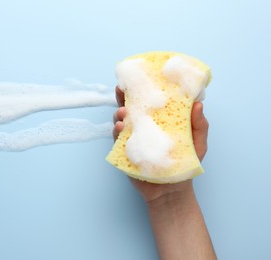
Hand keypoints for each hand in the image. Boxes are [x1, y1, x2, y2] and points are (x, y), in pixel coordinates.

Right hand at [113, 87, 208, 205]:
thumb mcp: (197, 143)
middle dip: (123, 98)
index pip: (148, 102)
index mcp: (158, 121)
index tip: (138, 77)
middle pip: (130, 108)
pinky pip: (117, 140)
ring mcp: (132, 139)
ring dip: (119, 114)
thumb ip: (199, 125)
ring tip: (123, 113)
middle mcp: (143, 127)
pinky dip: (117, 132)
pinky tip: (121, 127)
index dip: (142, 89)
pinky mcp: (125, 152)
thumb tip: (198, 103)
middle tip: (121, 90)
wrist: (172, 191)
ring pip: (121, 122)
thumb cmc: (185, 164)